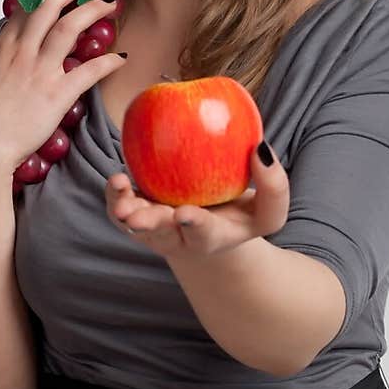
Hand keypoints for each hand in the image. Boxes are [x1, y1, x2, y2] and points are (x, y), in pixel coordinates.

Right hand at [0, 0, 125, 177]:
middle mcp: (22, 52)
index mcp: (3, 48)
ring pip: (70, 27)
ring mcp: (40, 71)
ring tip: (110, 2)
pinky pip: (88, 71)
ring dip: (93, 10)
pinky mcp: (57, 94)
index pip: (27, 8)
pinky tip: (120, 56)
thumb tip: (0, 57)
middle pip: (50, 5)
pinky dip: (107, 62)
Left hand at [105, 142, 288, 259]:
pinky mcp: (135, 211)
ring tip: (120, 194)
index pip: (203, 234)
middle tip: (137, 218)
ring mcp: (152, 226)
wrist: (209, 225)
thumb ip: (274, 186)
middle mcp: (177, 237)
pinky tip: (117, 180)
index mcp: (210, 238)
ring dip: (123, 210)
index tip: (187, 214)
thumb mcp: (267, 209)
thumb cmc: (240, 215)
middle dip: (149, 225)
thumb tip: (260, 150)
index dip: (195, 225)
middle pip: (161, 234)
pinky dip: (115, 195)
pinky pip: (119, 207)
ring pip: (134, 223)